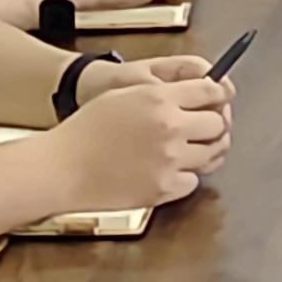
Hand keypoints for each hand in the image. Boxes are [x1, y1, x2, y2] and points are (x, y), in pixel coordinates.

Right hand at [57, 61, 234, 209]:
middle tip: (208, 129)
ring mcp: (169, 160)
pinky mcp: (162, 189)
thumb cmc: (86, 129)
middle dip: (216, 125)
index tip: (220, 101)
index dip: (220, 96)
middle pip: (218, 124)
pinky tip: (171, 171)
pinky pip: (192, 181)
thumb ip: (163, 93)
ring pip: (212, 154)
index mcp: (161, 98)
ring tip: (196, 150)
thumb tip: (198, 93)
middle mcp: (171, 127)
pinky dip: (186, 176)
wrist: (61, 168)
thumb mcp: (126, 94)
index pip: (212, 92)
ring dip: (207, 151)